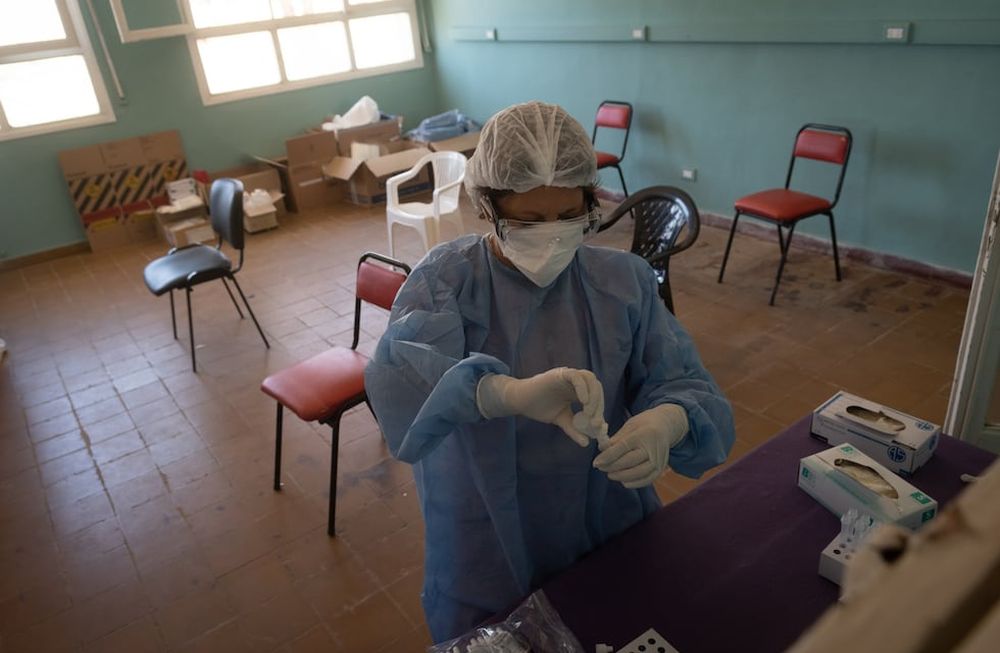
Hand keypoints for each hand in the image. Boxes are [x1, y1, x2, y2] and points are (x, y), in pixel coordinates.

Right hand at [477, 368, 604, 446]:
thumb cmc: (540, 408)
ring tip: (589, 412)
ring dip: (594, 395)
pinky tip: (583, 401)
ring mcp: (569, 376)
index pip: (597, 397)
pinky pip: (576, 376)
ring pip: (590, 378)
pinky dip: (583, 387)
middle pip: (597, 387)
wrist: (521, 401)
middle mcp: (576, 381)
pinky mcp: (560, 374)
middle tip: (594, 422)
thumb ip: (574, 430)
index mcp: (579, 391)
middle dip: (598, 405)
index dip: (600, 411)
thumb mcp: (561, 420)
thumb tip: (586, 443)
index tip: (598, 427)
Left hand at [593, 404, 688, 487]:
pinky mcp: (661, 467)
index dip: (608, 456)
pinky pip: (648, 479)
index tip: (596, 462)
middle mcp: (652, 447)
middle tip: (600, 467)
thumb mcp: (629, 426)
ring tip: (610, 474)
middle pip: (630, 461)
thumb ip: (615, 439)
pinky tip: (624, 482)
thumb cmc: (643, 425)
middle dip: (612, 466)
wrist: (665, 426)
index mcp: (642, 434)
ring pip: (639, 472)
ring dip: (622, 476)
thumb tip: (601, 449)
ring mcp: (659, 459)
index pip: (622, 447)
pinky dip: (635, 483)